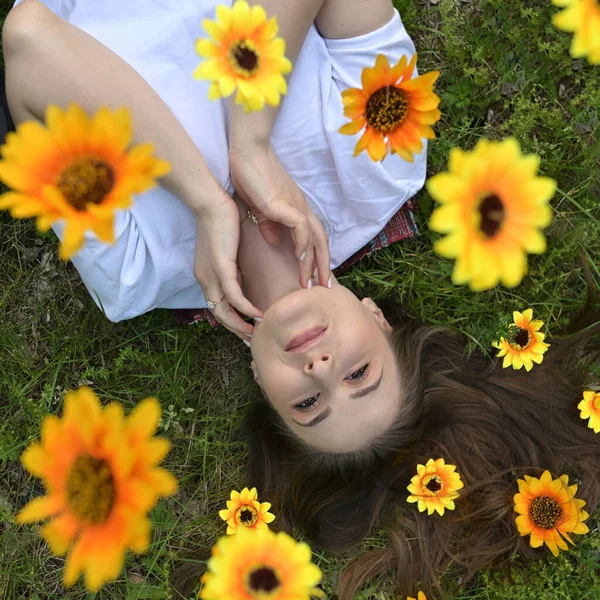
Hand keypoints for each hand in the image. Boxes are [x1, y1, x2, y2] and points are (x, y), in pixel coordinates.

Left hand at [192, 190, 261, 339]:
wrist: (211, 202)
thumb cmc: (221, 221)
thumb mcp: (228, 249)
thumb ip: (235, 266)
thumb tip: (246, 277)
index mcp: (207, 276)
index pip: (218, 306)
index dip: (232, 321)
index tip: (247, 328)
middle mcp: (206, 280)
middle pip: (219, 315)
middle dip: (237, 330)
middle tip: (253, 339)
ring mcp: (212, 276)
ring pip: (224, 311)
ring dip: (241, 324)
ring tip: (257, 331)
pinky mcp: (221, 268)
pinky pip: (234, 297)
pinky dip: (245, 309)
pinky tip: (257, 314)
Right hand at [229, 144, 330, 288]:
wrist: (247, 153)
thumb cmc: (251, 177)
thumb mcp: (261, 207)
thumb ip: (268, 223)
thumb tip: (273, 239)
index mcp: (296, 210)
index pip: (314, 238)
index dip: (317, 258)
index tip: (315, 278)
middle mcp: (301, 209)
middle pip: (321, 241)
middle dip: (323, 266)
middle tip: (324, 287)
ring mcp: (296, 206)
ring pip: (314, 238)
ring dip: (313, 262)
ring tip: (308, 282)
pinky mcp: (285, 204)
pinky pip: (301, 228)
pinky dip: (303, 245)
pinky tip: (299, 259)